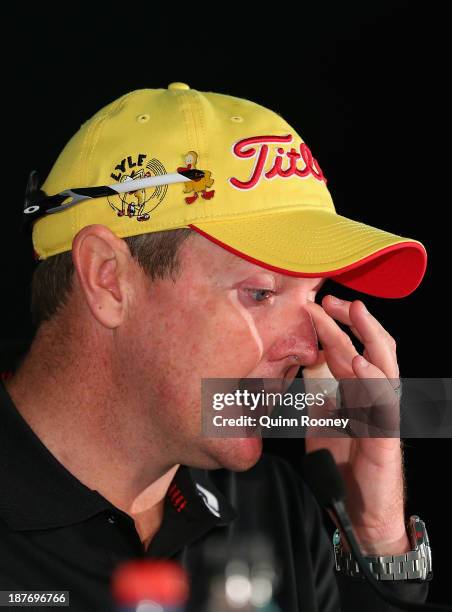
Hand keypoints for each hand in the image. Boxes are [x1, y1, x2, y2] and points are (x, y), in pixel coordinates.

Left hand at [302, 295, 410, 554]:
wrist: (358, 508)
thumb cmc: (344, 461)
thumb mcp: (322, 419)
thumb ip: (318, 393)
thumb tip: (302, 366)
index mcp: (358, 390)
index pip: (348, 348)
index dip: (333, 325)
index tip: (313, 304)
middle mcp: (374, 395)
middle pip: (371, 347)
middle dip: (354, 320)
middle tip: (333, 298)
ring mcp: (383, 413)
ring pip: (384, 366)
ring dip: (368, 336)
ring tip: (353, 312)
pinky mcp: (385, 435)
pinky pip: (382, 403)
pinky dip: (371, 380)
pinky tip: (358, 363)